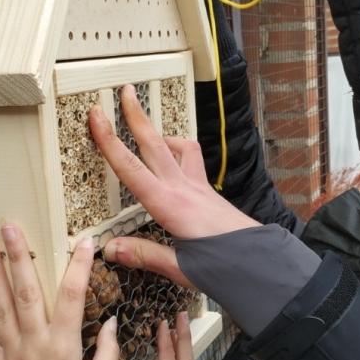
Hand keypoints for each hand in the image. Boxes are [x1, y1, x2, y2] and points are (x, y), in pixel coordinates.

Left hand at [0, 225, 119, 359]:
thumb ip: (107, 351)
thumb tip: (112, 321)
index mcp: (65, 347)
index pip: (73, 296)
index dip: (79, 266)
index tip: (85, 241)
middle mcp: (34, 345)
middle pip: (26, 291)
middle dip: (18, 256)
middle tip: (10, 227)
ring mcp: (11, 354)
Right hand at [88, 85, 258, 281]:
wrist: (262, 261)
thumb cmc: (227, 265)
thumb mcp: (180, 268)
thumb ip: (144, 255)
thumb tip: (110, 248)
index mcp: (171, 206)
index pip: (131, 168)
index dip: (110, 141)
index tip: (97, 116)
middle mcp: (185, 189)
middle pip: (155, 144)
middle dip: (137, 116)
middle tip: (125, 92)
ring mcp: (199, 188)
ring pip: (179, 147)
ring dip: (161, 133)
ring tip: (146, 128)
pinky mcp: (209, 192)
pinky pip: (192, 161)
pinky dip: (180, 152)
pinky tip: (174, 159)